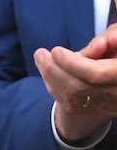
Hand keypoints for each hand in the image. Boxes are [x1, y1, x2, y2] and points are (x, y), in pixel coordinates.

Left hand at [33, 29, 116, 143]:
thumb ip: (111, 38)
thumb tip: (100, 44)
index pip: (96, 74)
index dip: (73, 64)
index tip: (56, 51)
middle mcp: (116, 94)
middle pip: (79, 88)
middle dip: (55, 71)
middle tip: (40, 54)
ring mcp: (108, 106)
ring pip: (72, 99)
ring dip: (52, 80)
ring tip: (42, 61)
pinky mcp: (99, 111)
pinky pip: (72, 105)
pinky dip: (58, 89)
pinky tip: (50, 76)